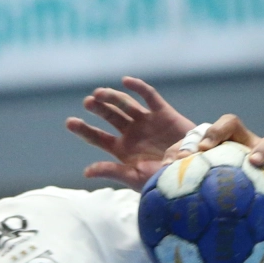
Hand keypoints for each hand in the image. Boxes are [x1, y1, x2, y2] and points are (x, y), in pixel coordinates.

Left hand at [67, 76, 198, 191]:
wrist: (193, 174)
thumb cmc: (164, 181)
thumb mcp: (135, 178)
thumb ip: (111, 171)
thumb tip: (86, 172)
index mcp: (122, 150)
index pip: (97, 137)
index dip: (84, 129)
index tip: (70, 122)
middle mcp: (132, 133)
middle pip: (109, 116)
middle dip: (98, 108)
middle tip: (88, 103)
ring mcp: (147, 122)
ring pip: (125, 104)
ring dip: (112, 97)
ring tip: (98, 94)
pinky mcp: (163, 113)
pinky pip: (149, 96)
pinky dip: (138, 88)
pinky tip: (126, 81)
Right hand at [182, 113, 263, 233]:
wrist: (248, 207)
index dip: (262, 149)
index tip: (254, 162)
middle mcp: (241, 143)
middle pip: (229, 124)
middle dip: (216, 132)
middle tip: (206, 148)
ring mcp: (218, 146)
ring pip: (202, 133)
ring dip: (189, 143)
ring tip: (179, 159)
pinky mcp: (198, 156)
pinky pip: (183, 149)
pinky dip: (173, 158)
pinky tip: (163, 173)